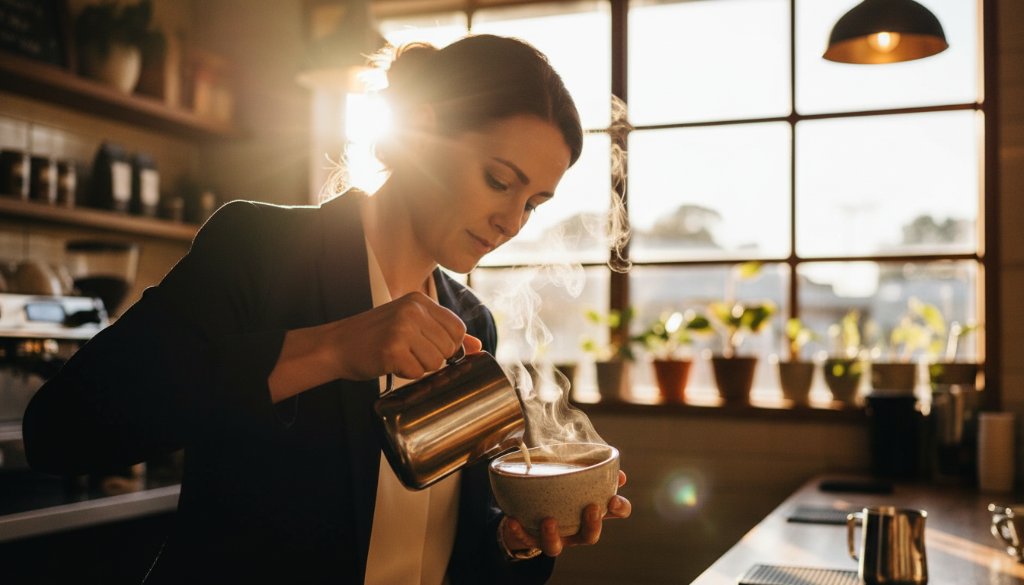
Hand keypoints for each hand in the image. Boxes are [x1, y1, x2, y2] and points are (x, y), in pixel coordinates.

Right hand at [333, 291, 481, 380]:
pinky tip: (389, 363)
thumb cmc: (374, 336)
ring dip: (419, 367)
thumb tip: (478, 346)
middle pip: (449, 348)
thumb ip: (443, 332)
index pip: (458, 328)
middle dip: (433, 358)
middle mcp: (413, 310)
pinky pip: (417, 373)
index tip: (429, 347)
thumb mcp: (409, 324)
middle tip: (409, 353)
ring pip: (436, 362)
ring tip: (399, 357)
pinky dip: (405, 374)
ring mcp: (402, 329)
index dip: (450, 346)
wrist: (335, 345)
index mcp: (419, 300)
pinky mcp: (392, 349)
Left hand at [501, 470, 631, 556]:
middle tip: (591, 508)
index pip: (615, 512)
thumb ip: (589, 463)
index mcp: (591, 510)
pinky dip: (519, 531)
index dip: (619, 508)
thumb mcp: (575, 469)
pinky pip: (524, 538)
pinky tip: (512, 519)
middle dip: (593, 525)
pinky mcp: (531, 539)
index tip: (614, 498)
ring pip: (556, 547)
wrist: (531, 507)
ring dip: (553, 535)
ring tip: (548, 520)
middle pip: (589, 536)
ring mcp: (554, 537)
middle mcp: (575, 529)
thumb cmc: (561, 484)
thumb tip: (609, 463)